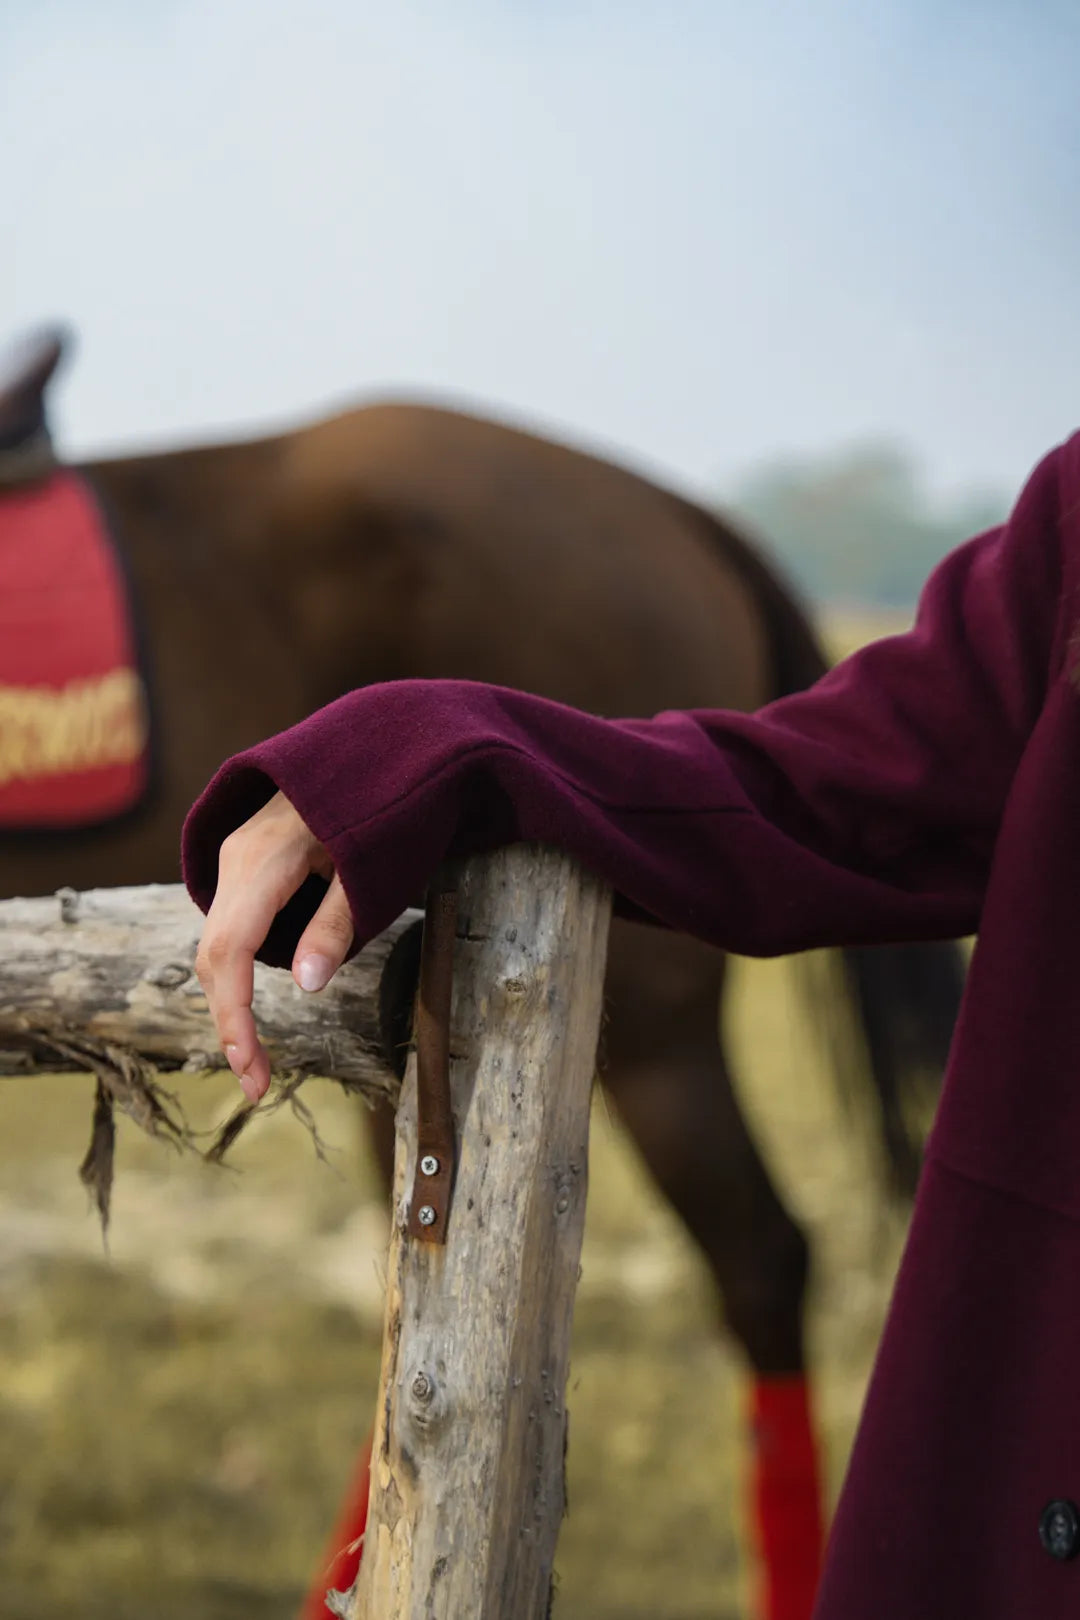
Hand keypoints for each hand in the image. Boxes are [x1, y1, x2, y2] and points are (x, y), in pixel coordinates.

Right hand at [194, 790, 354, 1101]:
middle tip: (258, 1084)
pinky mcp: (245, 869)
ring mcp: (235, 862)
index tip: (252, 1068)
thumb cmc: (381, 805)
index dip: (236, 1014)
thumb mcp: (368, 865)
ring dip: (230, 1004)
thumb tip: (306, 987)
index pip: (232, 950)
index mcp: (263, 859)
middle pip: (214, 956)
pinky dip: (235, 975)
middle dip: (231, 1023)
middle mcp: (236, 861)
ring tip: (256, 1061)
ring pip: (216, 945)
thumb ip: (336, 922)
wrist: (369, 749)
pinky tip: (252, 1012)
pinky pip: (229, 929)